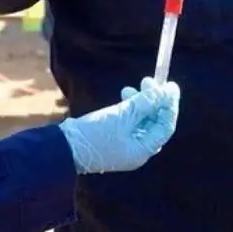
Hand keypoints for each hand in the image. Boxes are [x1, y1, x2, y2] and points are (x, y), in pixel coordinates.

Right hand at [59, 77, 180, 173]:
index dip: (169, 105)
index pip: (165, 126)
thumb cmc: (93, 135)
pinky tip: (123, 95)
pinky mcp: (114, 139)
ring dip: (140, 102)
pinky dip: (129, 108)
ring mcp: (125, 146)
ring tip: (130, 88)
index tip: (170, 85)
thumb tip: (163, 92)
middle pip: (154, 122)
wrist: (62, 148)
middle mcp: (137, 150)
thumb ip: (144, 104)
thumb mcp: (121, 116)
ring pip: (141, 120)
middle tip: (149, 80)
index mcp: (143, 150)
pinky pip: (129, 122)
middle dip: (154, 101)